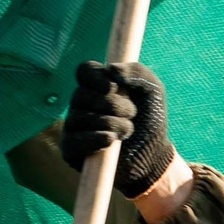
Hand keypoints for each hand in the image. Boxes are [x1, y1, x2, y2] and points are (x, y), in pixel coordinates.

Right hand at [63, 61, 173, 195]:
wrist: (151, 155)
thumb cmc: (149, 120)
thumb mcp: (152, 90)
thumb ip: (137, 72)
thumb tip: (111, 68)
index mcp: (97, 85)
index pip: (84, 70)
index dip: (96, 77)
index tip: (113, 87)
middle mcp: (81, 103)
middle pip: (82, 94)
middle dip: (113, 105)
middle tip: (132, 114)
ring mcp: (73, 125)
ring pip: (80, 117)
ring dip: (111, 124)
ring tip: (127, 131)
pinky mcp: (71, 149)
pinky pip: (72, 140)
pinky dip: (94, 139)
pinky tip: (110, 141)